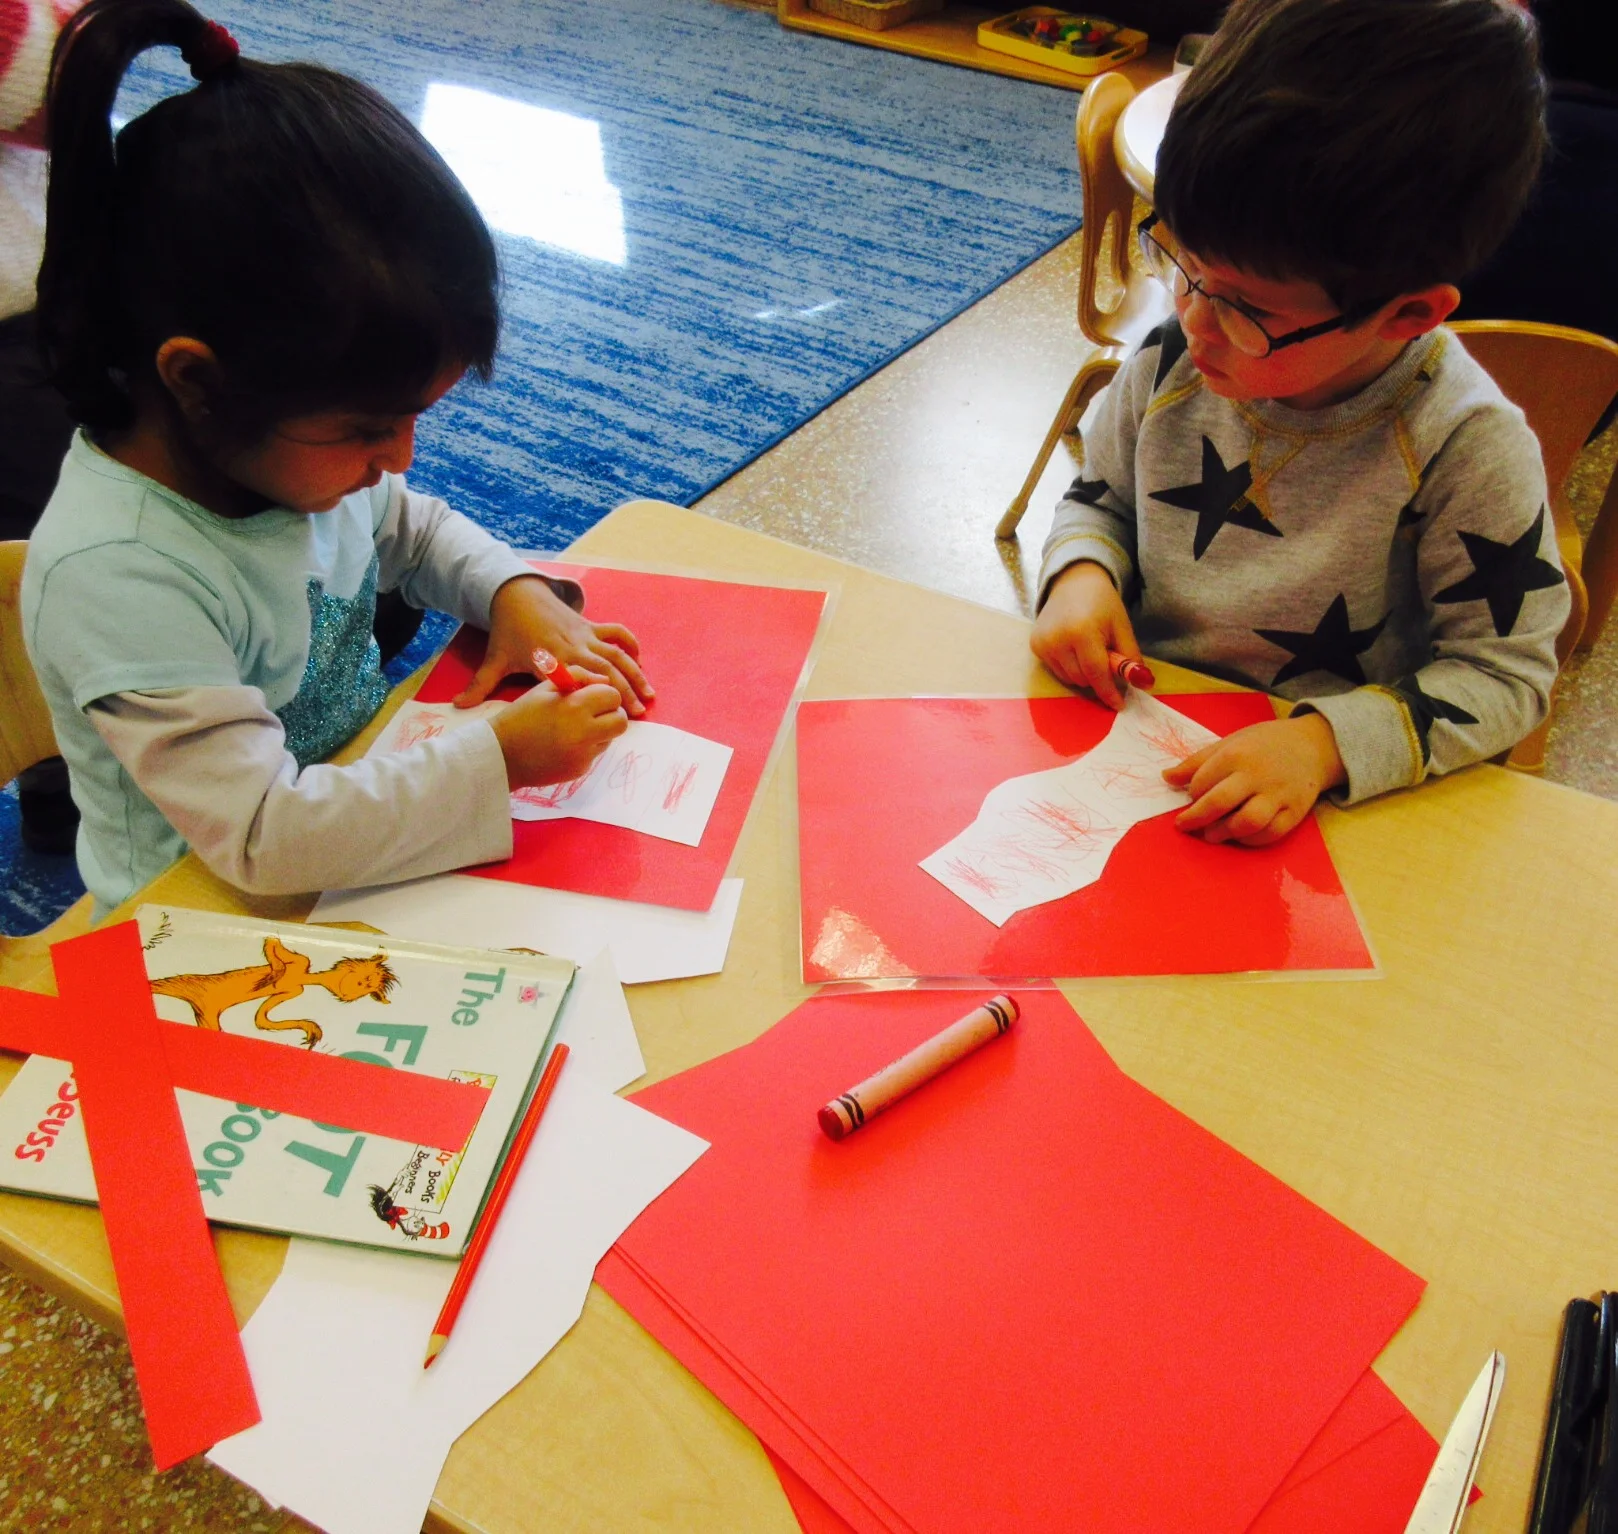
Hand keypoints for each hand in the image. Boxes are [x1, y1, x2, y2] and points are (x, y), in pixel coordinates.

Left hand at [455, 575, 653, 716]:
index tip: (610, 714)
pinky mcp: (590, 625)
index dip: (597, 695)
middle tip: (638, 714)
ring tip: (649, 695)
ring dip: (635, 674)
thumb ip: (480, 685)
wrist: (517, 595)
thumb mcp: (495, 659)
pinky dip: (630, 645)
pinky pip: (617, 633)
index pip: (579, 679)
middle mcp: (574, 646)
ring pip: (617, 654)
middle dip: (624, 691)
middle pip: (605, 669)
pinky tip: (640, 661)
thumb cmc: (508, 632)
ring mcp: (585, 634)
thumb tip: (459, 707)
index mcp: (553, 658)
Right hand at [489, 681, 627, 789]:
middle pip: (621, 721)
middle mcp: (584, 732)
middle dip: (611, 714)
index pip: (612, 696)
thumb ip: (578, 677)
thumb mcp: (545, 688)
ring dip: (600, 731)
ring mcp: (584, 754)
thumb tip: (606, 681)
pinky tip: (563, 745)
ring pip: (610, 738)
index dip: (604, 695)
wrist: (501, 754)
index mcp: (575, 706)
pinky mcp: (580, 770)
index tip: (592, 697)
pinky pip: (594, 754)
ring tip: (574, 729)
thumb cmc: (521, 716)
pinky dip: (586, 748)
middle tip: (594, 713)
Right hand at [1030, 562, 1143, 709]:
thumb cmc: (1102, 603)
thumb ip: (1130, 657)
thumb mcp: (1122, 627)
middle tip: (1106, 657)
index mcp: (1081, 632)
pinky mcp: (1035, 646)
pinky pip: (1057, 671)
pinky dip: (1069, 666)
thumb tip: (1143, 684)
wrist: (1073, 582)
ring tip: (1088, 650)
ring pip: (1069, 678)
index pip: (1096, 673)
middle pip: (1082, 679)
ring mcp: (1043, 644)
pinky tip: (1073, 647)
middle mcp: (1057, 640)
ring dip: (1083, 673)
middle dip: (1098, 677)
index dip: (1109, 692)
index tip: (1120, 704)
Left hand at [1163, 712, 1345, 845]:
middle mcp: (1257, 775)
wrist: (1313, 745)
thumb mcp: (1229, 743)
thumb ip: (1196, 762)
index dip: (1191, 795)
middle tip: (1184, 825)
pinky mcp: (1295, 812)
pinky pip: (1271, 834)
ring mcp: (1279, 795)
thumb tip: (1166, 778)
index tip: (1191, 799)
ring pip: (1247, 823)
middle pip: (1220, 803)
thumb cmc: (1263, 744)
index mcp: (1237, 755)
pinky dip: (1250, 840)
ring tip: (1211, 834)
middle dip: (1196, 819)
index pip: (1202, 783)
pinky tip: (1238, 835)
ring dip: (1224, 833)